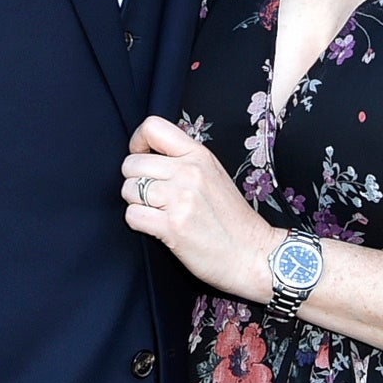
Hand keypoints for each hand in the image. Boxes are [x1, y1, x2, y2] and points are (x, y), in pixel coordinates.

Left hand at [123, 115, 282, 299]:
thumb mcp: (215, 175)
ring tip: (158, 212)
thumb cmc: (233, 220)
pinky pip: (132, 215)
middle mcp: (189, 172)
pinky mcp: (172, 226)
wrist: (253, 254)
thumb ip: (185, 160)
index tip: (142, 159)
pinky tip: (157, 227)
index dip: (137, 143)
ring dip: (136, 203)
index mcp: (200, 155)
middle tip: (152, 196)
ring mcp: (180, 198)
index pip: (152, 127)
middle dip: (134, 181)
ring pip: (128, 190)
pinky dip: (138, 223)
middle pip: (132, 164)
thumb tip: (147, 155)